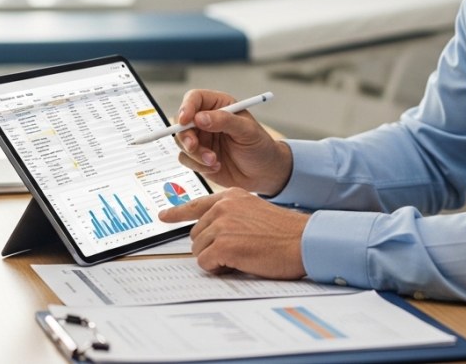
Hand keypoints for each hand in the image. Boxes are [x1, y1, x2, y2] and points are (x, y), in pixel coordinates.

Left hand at [159, 187, 307, 278]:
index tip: (163, 216)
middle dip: (212, 246)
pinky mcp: (222, 245)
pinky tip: (238, 262)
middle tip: (238, 249)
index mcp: (231, 196)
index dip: (177, 213)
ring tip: (243, 254)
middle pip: (197, 234)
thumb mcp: (254, 212)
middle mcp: (223, 207)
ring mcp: (221, 225)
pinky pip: (205, 263)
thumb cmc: (284, 233)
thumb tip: (211, 233)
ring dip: (216, 258)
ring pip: (199, 250)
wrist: (302, 241)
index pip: (196, 204)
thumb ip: (232, 215)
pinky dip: (218, 268)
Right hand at [174, 89, 292, 195]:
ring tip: (214, 161)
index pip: (195, 98)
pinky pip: (186, 159)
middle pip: (182, 121)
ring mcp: (202, 139)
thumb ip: (224, 121)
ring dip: (195, 153)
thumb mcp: (247, 131)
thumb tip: (200, 118)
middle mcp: (207, 120)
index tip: (185, 120)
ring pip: (181, 141)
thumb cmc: (260, 147)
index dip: (186, 107)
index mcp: (219, 106)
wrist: (264, 173)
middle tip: (194, 146)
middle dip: (186, 136)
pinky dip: (198, 165)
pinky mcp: (198, 157)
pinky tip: (216, 166)